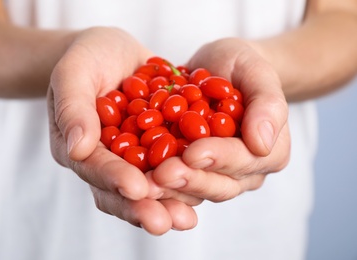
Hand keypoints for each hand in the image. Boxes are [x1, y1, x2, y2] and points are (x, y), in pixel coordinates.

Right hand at [47, 27, 197, 233]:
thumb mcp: (75, 71)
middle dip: (141, 207)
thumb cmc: (89, 57)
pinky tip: (203, 190)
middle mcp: (104, 160)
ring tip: (186, 219)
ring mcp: (130, 158)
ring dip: (166, 204)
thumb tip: (78, 148)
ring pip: (145, 189)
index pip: (93, 167)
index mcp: (77, 146)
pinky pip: (167, 170)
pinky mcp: (155, 151)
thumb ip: (73, 107)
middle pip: (119, 191)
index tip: (136, 188)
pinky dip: (184, 182)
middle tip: (164, 222)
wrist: (114, 52)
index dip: (114, 178)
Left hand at [148, 38, 289, 201]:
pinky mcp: (191, 171)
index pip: (244, 159)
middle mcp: (244, 171)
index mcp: (270, 151)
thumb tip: (262, 144)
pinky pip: (175, 183)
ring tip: (145, 182)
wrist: (218, 69)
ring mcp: (217, 175)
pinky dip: (156, 181)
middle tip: (162, 175)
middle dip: (190, 179)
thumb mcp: (257, 72)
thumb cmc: (241, 66)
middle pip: (219, 184)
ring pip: (195, 191)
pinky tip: (134, 176)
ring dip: (170, 189)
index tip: (193, 153)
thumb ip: (267, 104)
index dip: (219, 158)